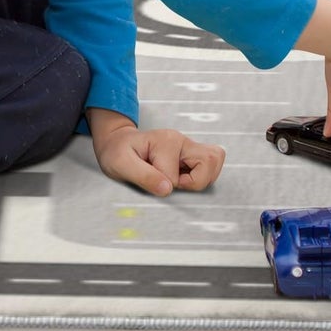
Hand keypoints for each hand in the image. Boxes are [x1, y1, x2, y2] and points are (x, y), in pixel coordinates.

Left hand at [88, 110, 224, 196]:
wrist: (116, 144)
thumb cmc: (117, 152)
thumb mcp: (121, 164)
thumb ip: (144, 176)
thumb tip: (168, 189)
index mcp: (166, 142)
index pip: (176, 177)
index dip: (165, 187)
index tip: (151, 182)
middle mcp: (181, 141)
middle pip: (211, 160)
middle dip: (196, 182)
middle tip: (176, 184)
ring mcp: (187, 146)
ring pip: (215, 161)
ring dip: (202, 179)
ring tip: (181, 182)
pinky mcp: (190, 153)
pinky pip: (210, 164)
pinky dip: (203, 176)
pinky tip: (185, 179)